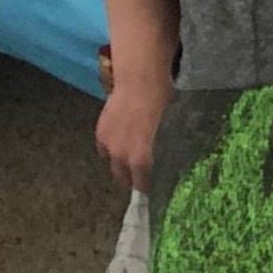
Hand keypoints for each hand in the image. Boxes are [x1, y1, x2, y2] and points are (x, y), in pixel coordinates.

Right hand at [96, 76, 170, 194]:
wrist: (139, 79)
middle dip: (130, 180)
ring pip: (112, 163)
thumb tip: (173, 151)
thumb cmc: (161, 100)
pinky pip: (103, 149)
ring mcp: (108, 143)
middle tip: (139, 181)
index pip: (141, 181)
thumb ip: (166, 142)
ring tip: (128, 166)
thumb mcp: (171, 123)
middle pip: (123, 176)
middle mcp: (121, 154)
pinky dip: (110, 151)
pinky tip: (118, 148)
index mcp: (140, 156)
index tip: (149, 193)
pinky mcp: (100, 131)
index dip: (144, 187)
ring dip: (120, 166)